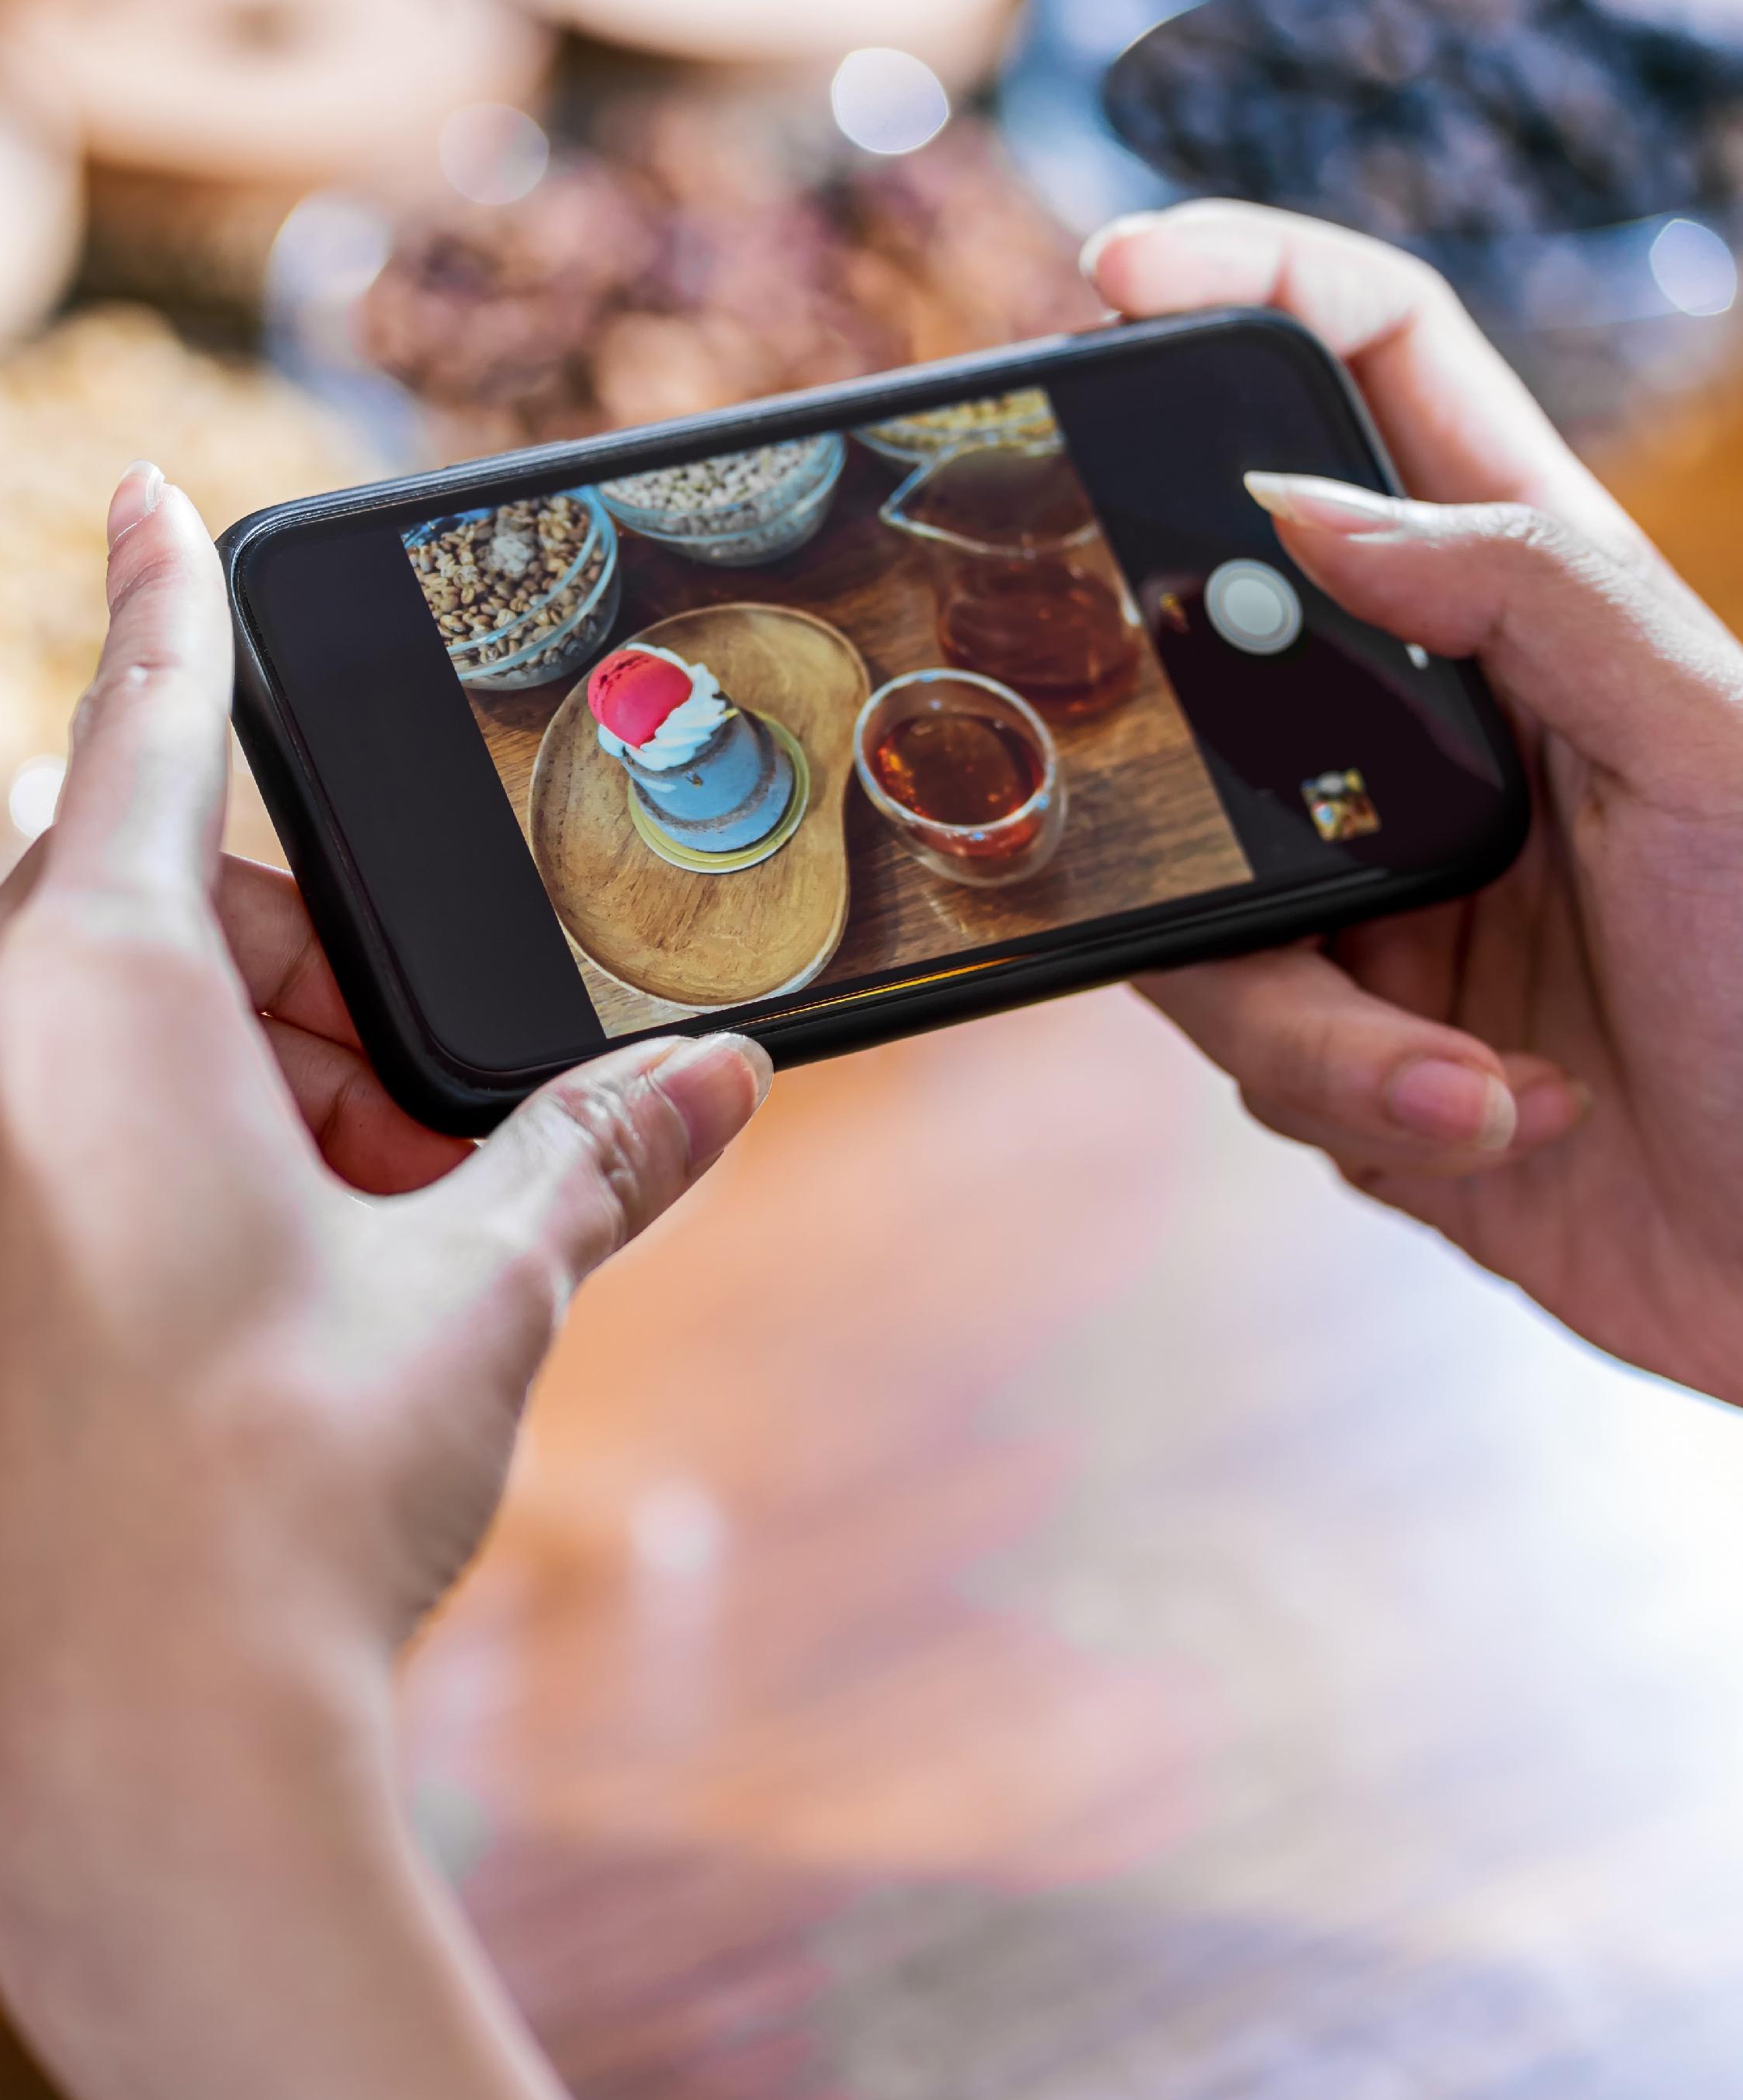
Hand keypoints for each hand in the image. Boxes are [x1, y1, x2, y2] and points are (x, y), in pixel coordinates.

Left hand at [0, 461, 767, 2099]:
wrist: (125, 1742)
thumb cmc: (282, 1490)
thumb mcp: (470, 1288)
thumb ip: (590, 1154)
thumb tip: (718, 1082)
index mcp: (93, 1000)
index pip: (141, 732)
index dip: (163, 604)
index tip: (143, 495)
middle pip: (154, 899)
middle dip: (306, 963)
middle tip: (422, 1096)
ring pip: (113, 1020)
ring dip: (262, 1072)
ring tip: (381, 1218)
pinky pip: (68, 1121)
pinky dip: (190, 1144)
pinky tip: (301, 1271)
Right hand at [1088, 202, 1742, 1404]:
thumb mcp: (1709, 745)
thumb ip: (1524, 596)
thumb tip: (1303, 506)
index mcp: (1532, 612)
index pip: (1382, 379)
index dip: (1250, 294)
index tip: (1116, 278)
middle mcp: (1428, 737)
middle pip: (1209, 661)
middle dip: (1181, 751)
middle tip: (1216, 818)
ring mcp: (1374, 893)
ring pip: (1198, 906)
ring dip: (1323, 1018)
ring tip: (1472, 1072)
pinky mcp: (1349, 1049)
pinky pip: (1252, 1055)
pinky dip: (1363, 1101)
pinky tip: (1495, 1120)